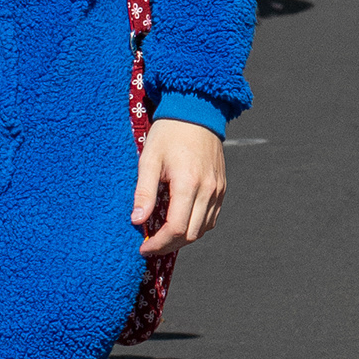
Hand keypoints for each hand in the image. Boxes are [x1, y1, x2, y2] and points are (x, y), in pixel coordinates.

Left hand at [132, 116, 225, 255]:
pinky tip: (180, 221)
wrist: (196, 112)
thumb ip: (143, 192)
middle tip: (150, 245)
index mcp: (188, 183)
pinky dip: (196, 226)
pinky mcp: (222, 187)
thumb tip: (137, 221)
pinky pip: (211, 217)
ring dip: (183, 237)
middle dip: (169, 245)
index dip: (158, 243)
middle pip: (192, 234)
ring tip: (163, 235)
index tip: (143, 247)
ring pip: (204, 229)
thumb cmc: (169, 134)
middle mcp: (208, 190)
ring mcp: (218, 189)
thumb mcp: (149, 160)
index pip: (177, 228)